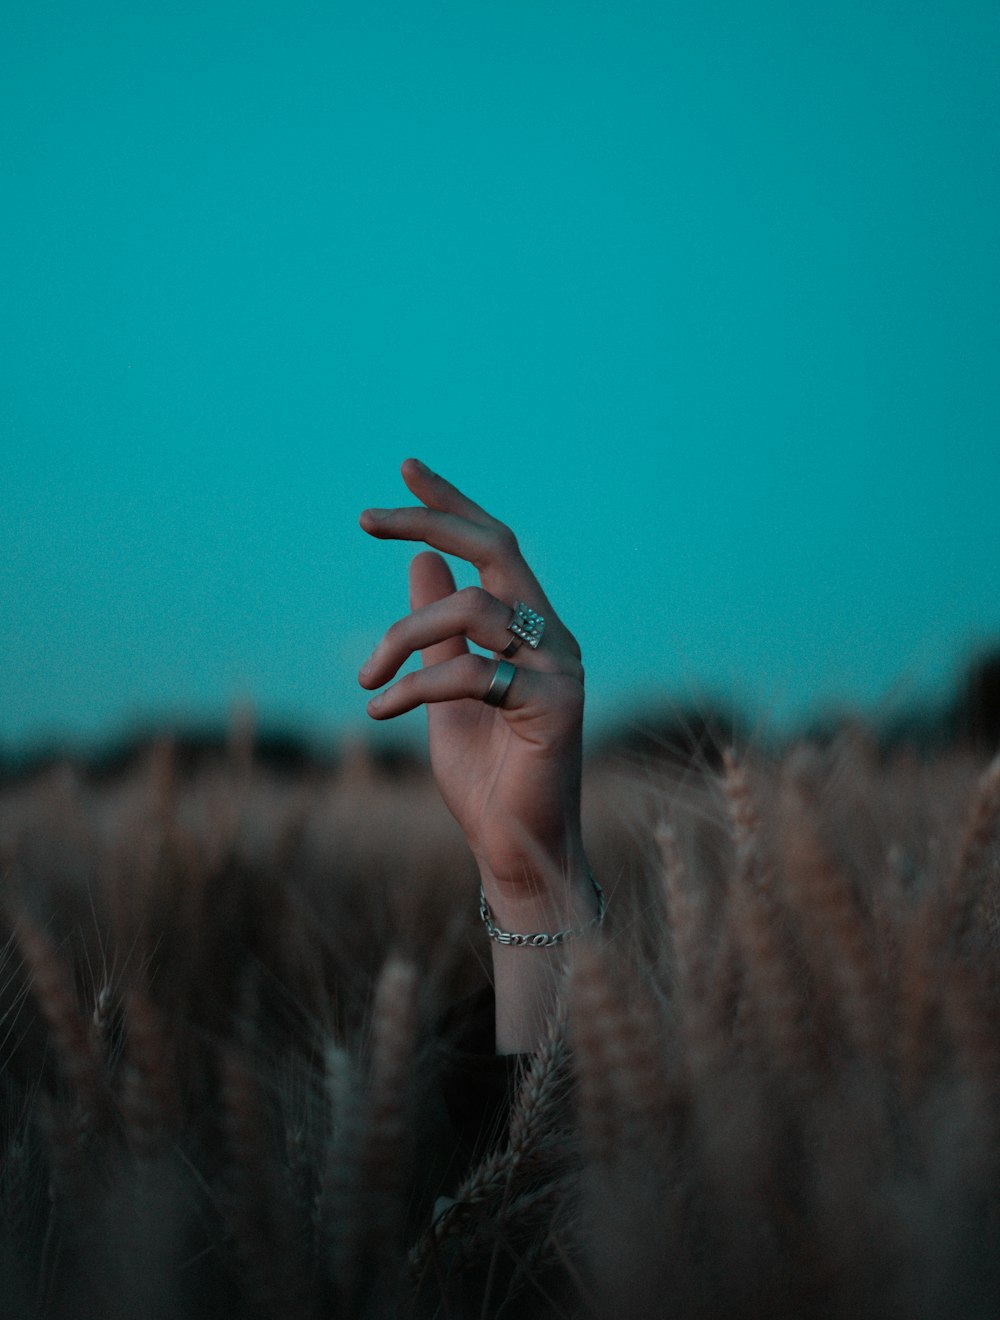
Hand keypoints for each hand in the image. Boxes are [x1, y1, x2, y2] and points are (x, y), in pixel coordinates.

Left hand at [358, 458, 588, 898]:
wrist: (515, 851)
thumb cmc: (486, 777)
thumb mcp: (443, 691)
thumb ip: (434, 631)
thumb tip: (418, 561)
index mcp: (530, 628)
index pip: (495, 546)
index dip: (451, 505)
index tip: (404, 469)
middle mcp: (554, 637)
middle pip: (497, 549)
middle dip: (431, 521)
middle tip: (366, 518)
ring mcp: (561, 669)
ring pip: (473, 609)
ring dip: (402, 637)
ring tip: (367, 678)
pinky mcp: (555, 706)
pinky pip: (471, 674)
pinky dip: (414, 689)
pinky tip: (380, 712)